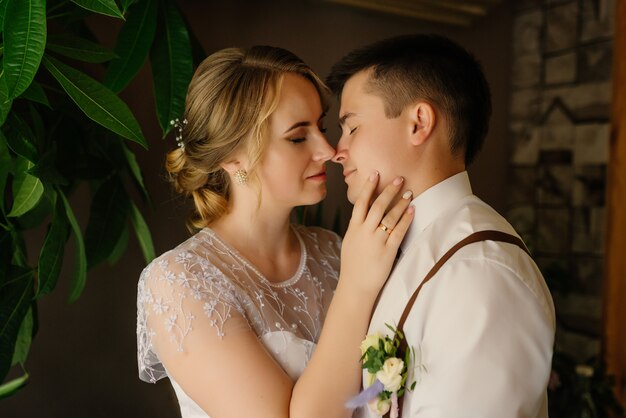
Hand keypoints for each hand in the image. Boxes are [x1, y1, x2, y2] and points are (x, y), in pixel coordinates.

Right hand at [339, 172, 413, 297]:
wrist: (356, 285)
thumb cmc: (353, 264)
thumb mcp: (350, 242)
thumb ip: (357, 227)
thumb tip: (364, 214)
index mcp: (354, 228)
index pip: (361, 203)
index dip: (368, 187)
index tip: (375, 174)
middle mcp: (364, 232)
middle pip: (377, 206)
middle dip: (389, 191)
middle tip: (398, 179)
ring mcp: (376, 241)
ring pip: (389, 217)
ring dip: (400, 203)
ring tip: (409, 193)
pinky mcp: (387, 251)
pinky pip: (398, 232)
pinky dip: (406, 220)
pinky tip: (412, 211)